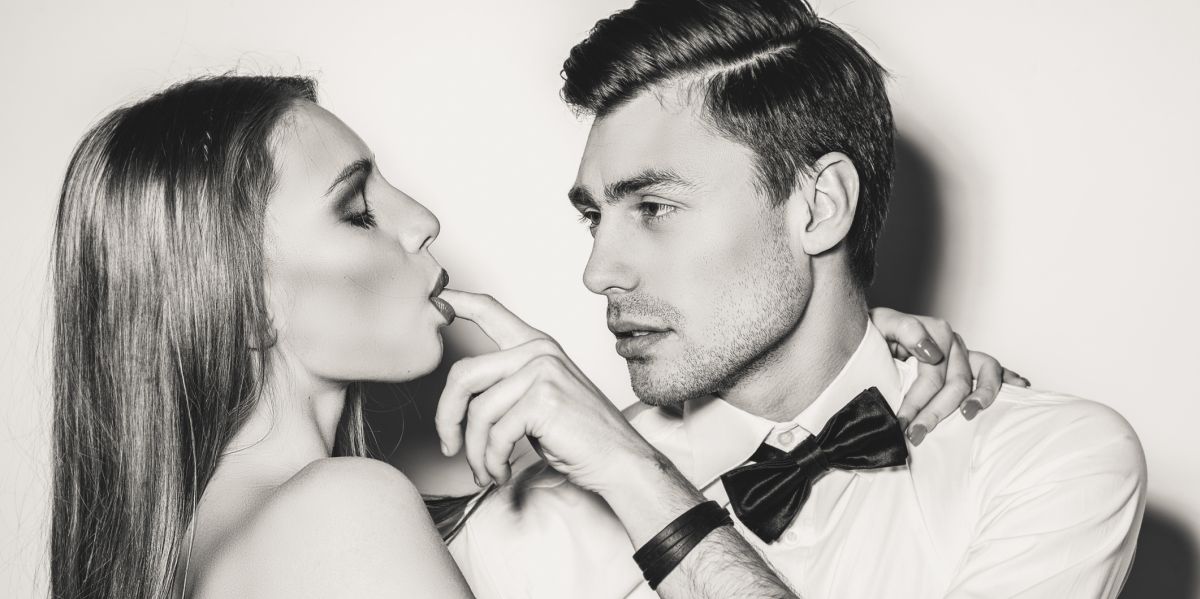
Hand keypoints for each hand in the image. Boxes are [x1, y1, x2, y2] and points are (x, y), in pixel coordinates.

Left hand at [435, 289, 662, 495]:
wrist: (620, 460)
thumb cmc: (579, 436)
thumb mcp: (540, 400)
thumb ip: (506, 387)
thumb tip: (456, 401)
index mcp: (537, 345)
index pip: (491, 311)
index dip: (458, 301)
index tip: (437, 296)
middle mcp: (539, 351)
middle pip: (463, 374)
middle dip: (446, 417)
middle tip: (449, 446)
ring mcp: (542, 372)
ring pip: (477, 412)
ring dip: (476, 452)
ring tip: (486, 470)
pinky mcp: (543, 399)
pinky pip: (496, 434)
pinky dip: (493, 462)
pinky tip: (502, 472)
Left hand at [870, 307, 1029, 444]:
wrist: (867, 327)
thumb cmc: (874, 330)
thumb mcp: (881, 323)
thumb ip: (905, 330)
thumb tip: (932, 352)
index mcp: (932, 331)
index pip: (932, 372)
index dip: (916, 401)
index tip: (902, 424)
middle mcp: (952, 342)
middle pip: (956, 381)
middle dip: (936, 411)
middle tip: (917, 435)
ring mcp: (964, 352)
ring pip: (984, 374)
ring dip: (981, 397)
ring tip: (969, 416)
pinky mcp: (969, 361)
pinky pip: (994, 369)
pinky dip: (1009, 378)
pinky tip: (1020, 388)